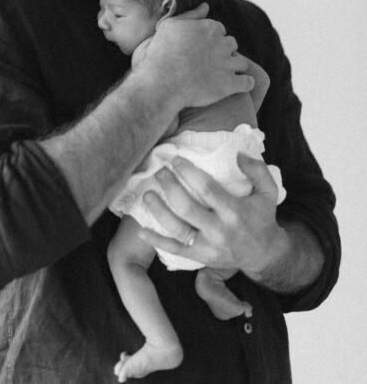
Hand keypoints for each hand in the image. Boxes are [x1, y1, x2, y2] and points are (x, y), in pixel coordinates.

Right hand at [137, 3, 253, 110]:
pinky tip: (235, 86)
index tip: (199, 50)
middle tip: (207, 64)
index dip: (210, 40)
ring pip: (242, 63)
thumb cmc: (160, 54)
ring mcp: (227, 64)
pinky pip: (248, 82)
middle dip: (222, 52)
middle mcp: (222, 43)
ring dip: (234, 68)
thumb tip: (206, 5)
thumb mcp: (169, 27)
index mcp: (209, 27)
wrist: (159, 83)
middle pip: (231, 45)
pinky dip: (244, 84)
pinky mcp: (229, 84)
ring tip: (219, 76)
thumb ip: (190, 15)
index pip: (219, 30)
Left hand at [137, 154, 284, 275]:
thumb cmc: (262, 218)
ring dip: (158, 211)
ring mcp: (208, 245)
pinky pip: (174, 249)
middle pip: (186, 207)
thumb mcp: (269, 193)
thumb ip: (258, 171)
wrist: (263, 254)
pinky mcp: (199, 256)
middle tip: (159, 172)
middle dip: (169, 187)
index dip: (188, 172)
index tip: (175, 160)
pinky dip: (156, 241)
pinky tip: (140, 230)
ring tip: (147, 194)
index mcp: (234, 211)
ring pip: (176, 228)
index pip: (206, 188)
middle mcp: (219, 229)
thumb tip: (238, 153)